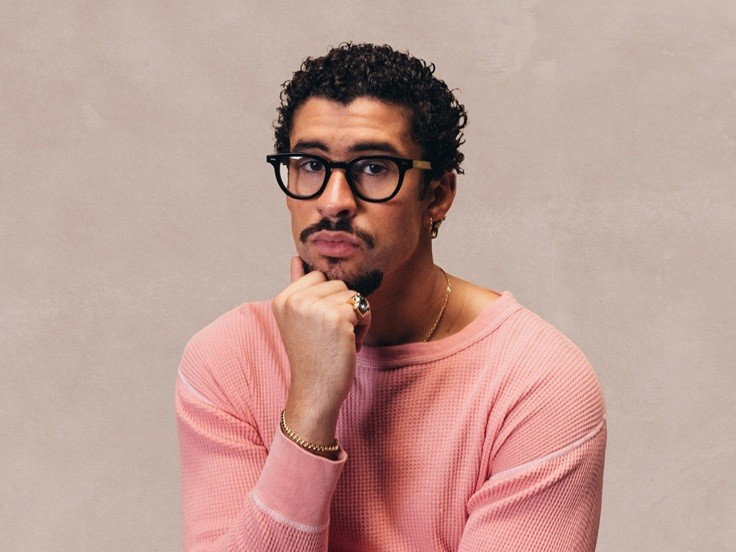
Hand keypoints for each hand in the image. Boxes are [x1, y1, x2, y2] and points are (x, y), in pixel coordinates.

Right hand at [272, 257, 370, 447]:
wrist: (314, 392)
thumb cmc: (311, 357)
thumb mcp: (298, 320)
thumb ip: (297, 287)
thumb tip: (296, 258)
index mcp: (283, 299)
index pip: (318, 277)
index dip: (326, 301)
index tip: (318, 327)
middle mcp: (295, 300)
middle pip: (337, 283)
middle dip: (342, 308)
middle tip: (330, 336)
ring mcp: (314, 308)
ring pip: (351, 294)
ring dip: (354, 317)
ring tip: (339, 340)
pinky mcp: (336, 317)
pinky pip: (363, 307)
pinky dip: (364, 326)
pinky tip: (349, 345)